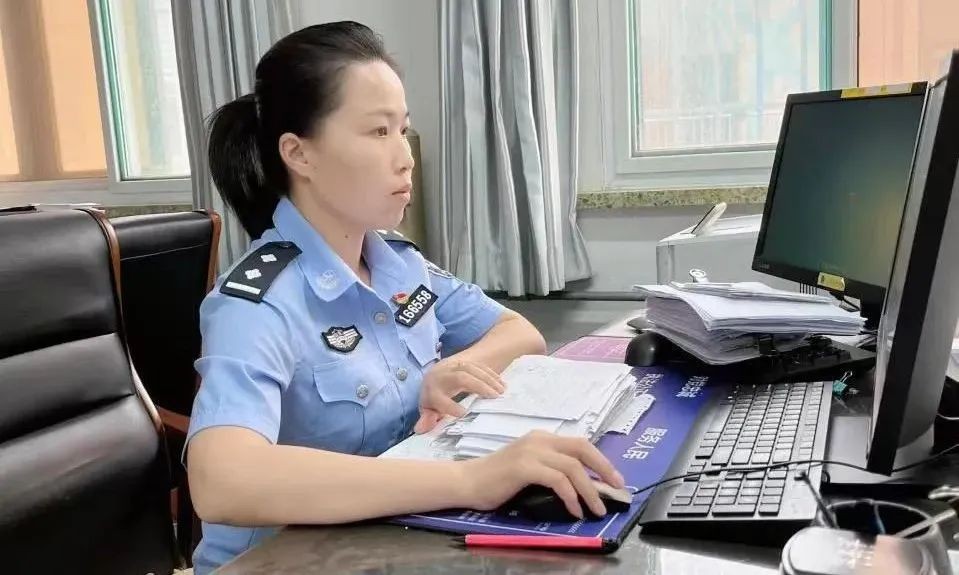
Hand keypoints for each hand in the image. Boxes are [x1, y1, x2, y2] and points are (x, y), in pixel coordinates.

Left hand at [414, 357, 504, 433]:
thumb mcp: (429, 409)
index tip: (464, 414)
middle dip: (478, 386)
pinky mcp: (463, 361)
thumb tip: (420, 430)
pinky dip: (491, 374)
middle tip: (494, 397)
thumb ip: (428, 419)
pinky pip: (478, 364)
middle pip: (459, 378)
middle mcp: (441, 376)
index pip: (439, 398)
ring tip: (501, 392)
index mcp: (431, 391)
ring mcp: (453, 366)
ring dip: (488, 379)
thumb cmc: (433, 397)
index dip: (450, 406)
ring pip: (471, 368)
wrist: (435, 374)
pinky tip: (501, 384)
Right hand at [459, 431, 625, 518]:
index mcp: (542, 438)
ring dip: (590, 490)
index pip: (579, 444)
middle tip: (618, 488)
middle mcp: (539, 439)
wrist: (467, 482)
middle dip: (604, 468)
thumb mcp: (529, 468)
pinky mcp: (524, 466)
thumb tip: (583, 484)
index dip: (601, 460)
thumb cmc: (497, 480)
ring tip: (597, 509)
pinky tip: (574, 509)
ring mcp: (531, 451)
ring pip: (573, 466)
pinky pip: (557, 479)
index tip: (614, 478)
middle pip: (582, 448)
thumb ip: (551, 469)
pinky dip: (571, 496)